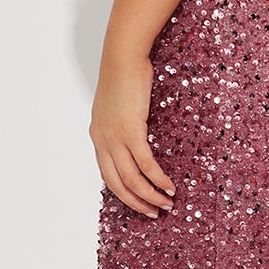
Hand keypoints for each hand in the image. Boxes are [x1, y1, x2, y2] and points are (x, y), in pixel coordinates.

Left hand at [89, 48, 175, 216]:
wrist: (122, 56)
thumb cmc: (125, 75)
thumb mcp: (119, 105)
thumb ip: (123, 124)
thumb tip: (139, 137)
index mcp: (98, 136)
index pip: (108, 176)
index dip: (125, 194)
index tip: (141, 203)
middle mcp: (102, 140)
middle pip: (118, 184)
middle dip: (137, 202)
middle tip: (155, 212)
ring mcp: (115, 137)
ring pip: (132, 179)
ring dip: (150, 195)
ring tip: (167, 203)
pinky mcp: (130, 130)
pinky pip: (145, 163)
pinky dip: (157, 178)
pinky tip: (170, 186)